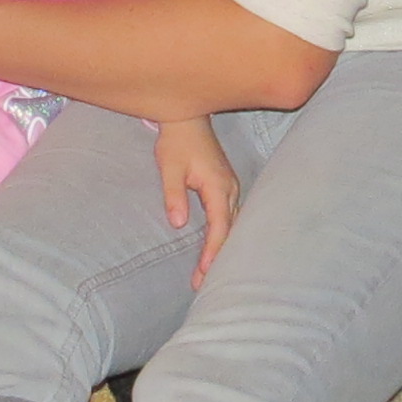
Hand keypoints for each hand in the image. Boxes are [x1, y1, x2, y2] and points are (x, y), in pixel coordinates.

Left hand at [154, 118, 237, 287]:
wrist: (187, 119)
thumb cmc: (176, 142)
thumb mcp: (169, 168)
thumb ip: (174, 195)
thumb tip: (178, 223)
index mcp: (217, 185)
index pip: (219, 225)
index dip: (213, 250)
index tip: (205, 271)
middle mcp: (230, 188)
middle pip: (229, 230)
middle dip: (218, 257)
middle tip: (201, 282)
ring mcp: (231, 187)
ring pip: (232, 225)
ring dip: (221, 248)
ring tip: (206, 273)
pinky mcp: (226, 186)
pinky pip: (230, 217)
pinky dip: (223, 235)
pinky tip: (215, 249)